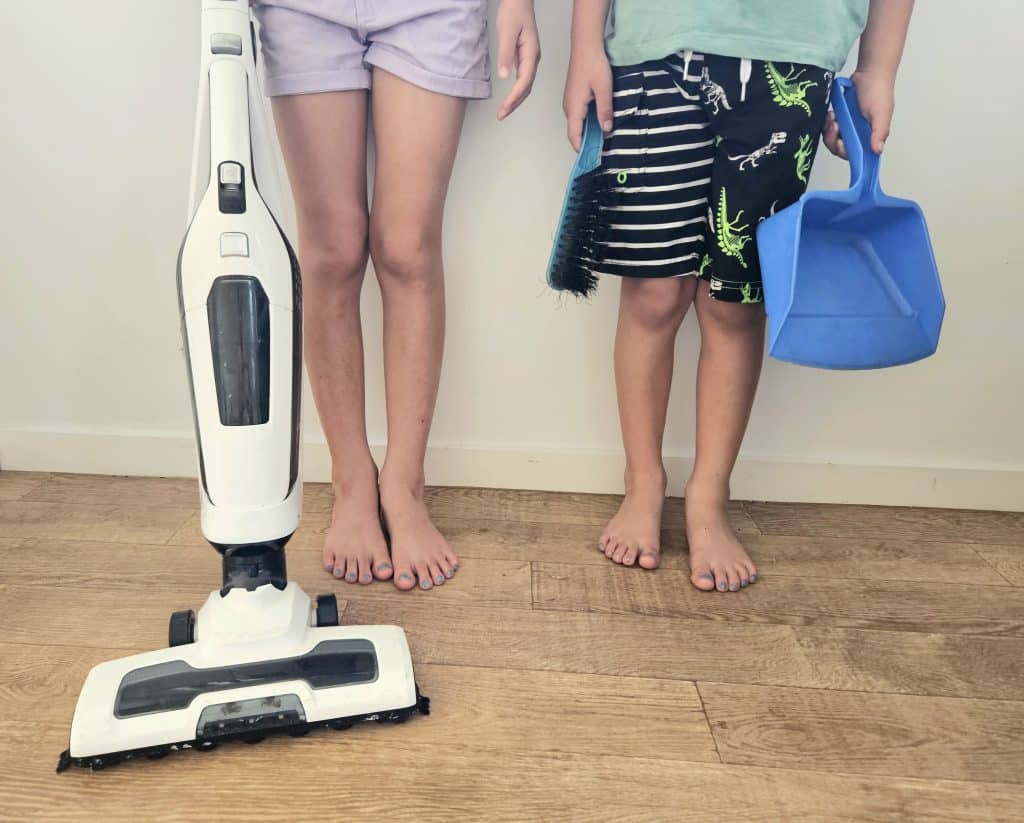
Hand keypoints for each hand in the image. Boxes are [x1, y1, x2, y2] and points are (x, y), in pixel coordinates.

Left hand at [496, 0, 540, 119]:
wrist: (519, 0)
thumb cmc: (514, 12)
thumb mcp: (507, 32)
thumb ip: (506, 54)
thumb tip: (504, 76)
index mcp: (531, 54)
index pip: (524, 81)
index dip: (514, 97)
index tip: (504, 108)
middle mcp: (533, 59)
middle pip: (526, 88)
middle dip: (514, 104)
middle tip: (501, 115)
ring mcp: (530, 59)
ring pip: (525, 85)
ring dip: (515, 100)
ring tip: (504, 111)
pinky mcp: (525, 57)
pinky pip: (522, 79)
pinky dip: (516, 91)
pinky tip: (509, 97)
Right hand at [562, 42, 611, 150]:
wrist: (586, 45)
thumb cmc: (594, 64)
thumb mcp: (604, 89)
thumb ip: (605, 110)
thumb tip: (606, 130)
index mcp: (574, 108)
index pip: (574, 136)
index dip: (582, 150)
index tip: (592, 159)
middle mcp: (569, 108)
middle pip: (575, 132)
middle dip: (587, 142)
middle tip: (602, 151)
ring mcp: (570, 102)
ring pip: (578, 123)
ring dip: (588, 131)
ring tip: (603, 138)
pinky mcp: (574, 97)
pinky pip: (580, 115)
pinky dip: (588, 122)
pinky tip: (600, 121)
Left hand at [823, 68, 894, 157]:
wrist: (869, 72)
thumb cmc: (879, 91)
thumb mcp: (881, 113)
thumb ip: (879, 132)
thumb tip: (877, 150)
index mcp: (869, 137)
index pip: (854, 154)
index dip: (844, 151)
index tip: (840, 141)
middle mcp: (858, 134)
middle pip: (840, 147)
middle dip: (833, 139)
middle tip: (834, 125)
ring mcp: (848, 126)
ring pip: (833, 138)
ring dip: (829, 130)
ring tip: (832, 117)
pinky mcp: (841, 118)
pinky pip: (829, 126)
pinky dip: (827, 122)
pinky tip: (831, 113)